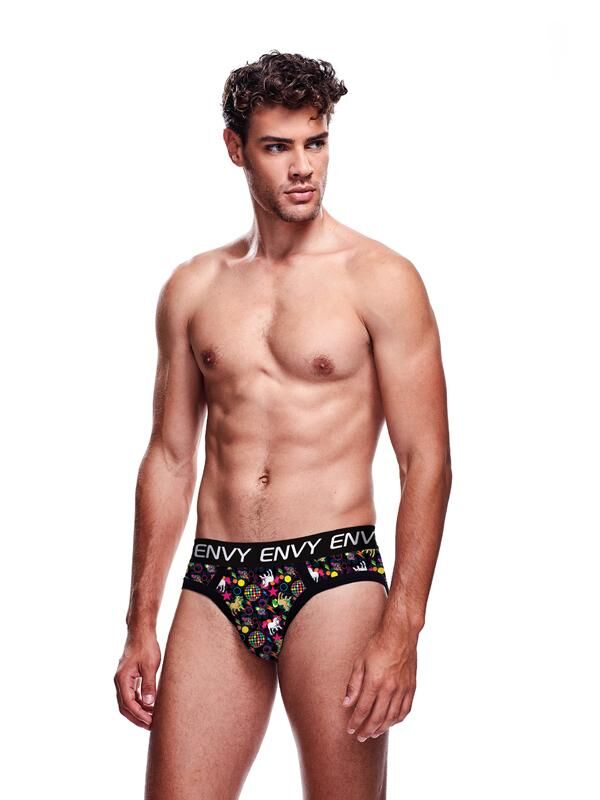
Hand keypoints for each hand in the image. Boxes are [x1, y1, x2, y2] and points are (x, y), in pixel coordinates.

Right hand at [114, 630, 160, 729]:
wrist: (141, 631)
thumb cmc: (145, 646)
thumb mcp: (150, 665)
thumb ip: (149, 684)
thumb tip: (149, 704)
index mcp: (122, 679)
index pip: (128, 703)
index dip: (139, 715)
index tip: (150, 722)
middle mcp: (120, 681)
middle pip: (125, 706)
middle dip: (137, 718)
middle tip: (151, 726)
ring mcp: (123, 679)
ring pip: (127, 701)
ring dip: (138, 711)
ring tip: (152, 718)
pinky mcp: (129, 677)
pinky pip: (131, 694)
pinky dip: (139, 702)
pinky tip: (150, 705)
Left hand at [342, 625, 416, 740]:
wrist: (400, 634)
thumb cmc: (377, 645)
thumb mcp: (359, 662)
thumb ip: (353, 684)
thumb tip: (346, 703)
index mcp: (374, 682)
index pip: (363, 709)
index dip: (355, 722)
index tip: (350, 729)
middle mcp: (389, 688)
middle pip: (377, 717)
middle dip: (367, 730)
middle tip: (360, 737)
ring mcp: (402, 689)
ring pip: (392, 717)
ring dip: (382, 728)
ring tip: (373, 733)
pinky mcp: (411, 687)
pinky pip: (405, 710)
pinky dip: (397, 719)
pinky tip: (391, 722)